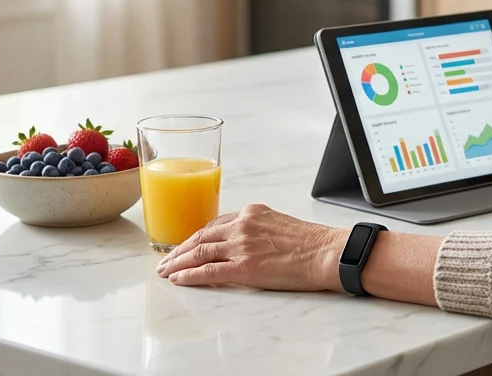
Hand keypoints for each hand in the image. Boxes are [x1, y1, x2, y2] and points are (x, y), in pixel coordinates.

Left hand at [156, 204, 344, 290]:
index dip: (196, 238)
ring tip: (165, 271)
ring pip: (198, 252)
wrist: (326, 252)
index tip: (186, 246)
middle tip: (166, 260)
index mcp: (252, 212)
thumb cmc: (312, 241)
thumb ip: (258, 229)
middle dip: (179, 250)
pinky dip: (189, 275)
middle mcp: (242, 225)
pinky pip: (207, 271)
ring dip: (177, 263)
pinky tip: (178, 279)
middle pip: (201, 237)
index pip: (215, 225)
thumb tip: (247, 242)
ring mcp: (241, 246)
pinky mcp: (243, 267)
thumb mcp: (280, 223)